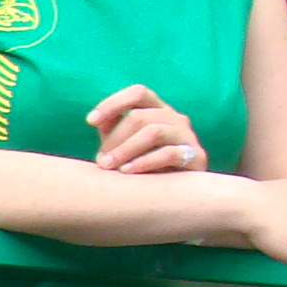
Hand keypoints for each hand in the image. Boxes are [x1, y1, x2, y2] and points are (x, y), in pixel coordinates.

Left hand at [88, 85, 207, 174]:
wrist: (173, 193)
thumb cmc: (141, 165)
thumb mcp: (122, 145)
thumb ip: (111, 130)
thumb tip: (96, 120)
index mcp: (157, 110)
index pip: (138, 93)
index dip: (113, 103)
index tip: (90, 121)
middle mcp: (175, 118)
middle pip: (140, 116)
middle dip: (115, 138)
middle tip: (101, 160)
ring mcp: (187, 136)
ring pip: (154, 132)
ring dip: (126, 149)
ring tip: (109, 166)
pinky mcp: (196, 157)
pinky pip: (170, 153)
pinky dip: (144, 162)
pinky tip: (127, 172)